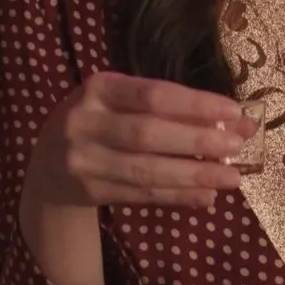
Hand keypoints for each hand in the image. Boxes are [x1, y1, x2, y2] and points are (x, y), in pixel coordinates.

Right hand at [61, 71, 255, 207]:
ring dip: (194, 174)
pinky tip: (205, 196)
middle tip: (237, 146)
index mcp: (99, 88)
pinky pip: (141, 195)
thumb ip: (170, 108)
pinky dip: (177, 196)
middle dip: (198, 140)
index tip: (233, 111)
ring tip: (231, 178)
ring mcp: (84, 160)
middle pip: (148, 134)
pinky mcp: (89, 192)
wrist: (48, 166)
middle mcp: (85, 122)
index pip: (153, 94)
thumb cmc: (100, 122)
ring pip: (146, 170)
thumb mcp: (121, 102)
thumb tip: (235, 120)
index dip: (195, 103)